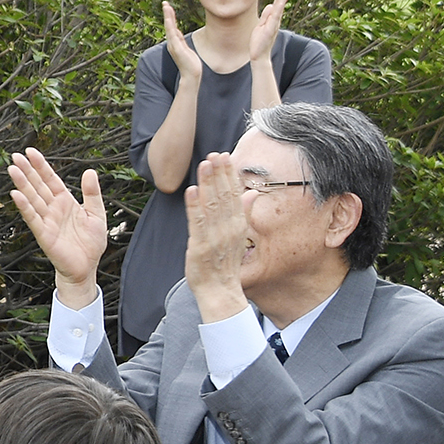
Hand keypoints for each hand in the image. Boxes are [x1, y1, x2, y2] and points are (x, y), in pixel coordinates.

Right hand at [7, 148, 106, 307]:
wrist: (87, 267)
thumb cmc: (91, 243)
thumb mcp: (97, 214)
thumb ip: (92, 193)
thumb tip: (90, 171)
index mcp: (65, 201)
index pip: (51, 179)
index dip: (41, 166)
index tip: (31, 151)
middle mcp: (53, 209)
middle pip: (38, 186)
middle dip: (27, 171)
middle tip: (15, 155)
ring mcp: (47, 220)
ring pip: (33, 198)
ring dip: (22, 184)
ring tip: (12, 170)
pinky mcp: (44, 234)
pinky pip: (33, 218)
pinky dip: (24, 207)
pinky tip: (16, 195)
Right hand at [161, 2, 202, 81]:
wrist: (191, 76)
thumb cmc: (190, 65)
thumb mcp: (187, 49)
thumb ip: (181, 41)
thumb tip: (178, 33)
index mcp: (175, 43)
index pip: (172, 27)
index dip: (170, 17)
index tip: (168, 7)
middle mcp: (172, 43)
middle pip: (169, 25)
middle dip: (167, 14)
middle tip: (165, 2)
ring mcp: (174, 46)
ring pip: (169, 28)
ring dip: (168, 17)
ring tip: (166, 6)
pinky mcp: (177, 48)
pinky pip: (172, 35)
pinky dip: (170, 27)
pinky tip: (169, 19)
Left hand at [183, 152, 250, 321]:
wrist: (220, 290)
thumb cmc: (225, 263)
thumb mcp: (239, 235)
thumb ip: (243, 212)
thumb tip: (252, 192)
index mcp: (238, 224)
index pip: (235, 194)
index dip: (229, 174)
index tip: (225, 156)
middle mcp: (229, 229)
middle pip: (224, 196)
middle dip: (219, 174)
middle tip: (214, 154)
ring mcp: (215, 237)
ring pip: (211, 205)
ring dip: (207, 184)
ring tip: (204, 165)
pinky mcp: (200, 246)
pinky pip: (197, 223)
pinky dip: (194, 206)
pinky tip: (191, 190)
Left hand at [249, 0, 293, 64]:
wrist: (258, 56)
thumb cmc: (259, 42)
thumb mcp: (260, 26)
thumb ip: (265, 16)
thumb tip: (270, 5)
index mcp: (272, 20)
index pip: (277, 5)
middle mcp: (275, 21)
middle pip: (280, 5)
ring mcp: (273, 25)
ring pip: (279, 9)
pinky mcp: (270, 30)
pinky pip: (274, 18)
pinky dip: (276, 10)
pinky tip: (278, 3)